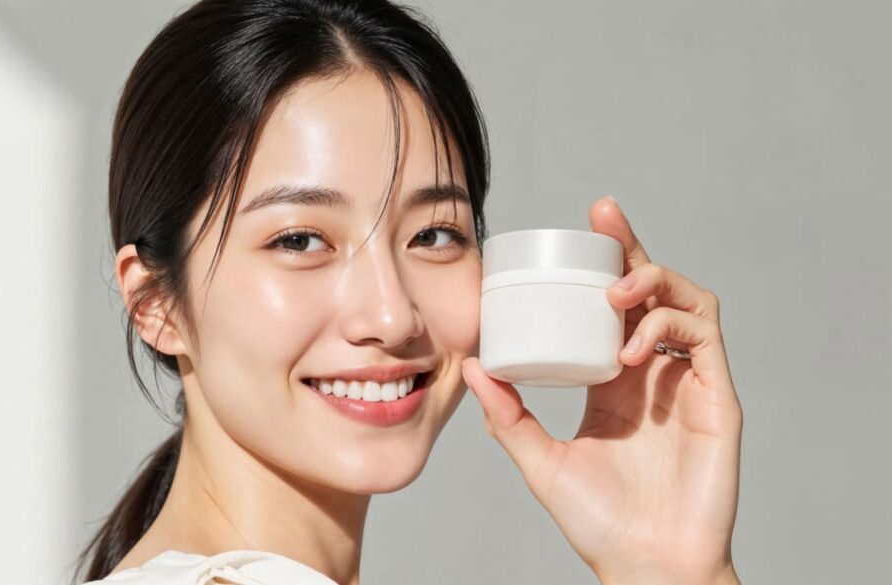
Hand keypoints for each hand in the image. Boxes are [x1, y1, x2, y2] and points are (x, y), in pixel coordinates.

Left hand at [462, 196, 742, 584]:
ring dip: (653, 283)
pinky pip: (705, 342)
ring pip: (687, 302)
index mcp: (616, 379)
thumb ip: (507, 417)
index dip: (605, 261)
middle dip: (631, 246)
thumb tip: (473, 366)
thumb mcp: (540, 460)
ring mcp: (689, 383)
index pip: (613, 306)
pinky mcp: (718, 400)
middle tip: (604, 217)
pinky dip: (671, 328)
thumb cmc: (598, 520)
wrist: (644, 565)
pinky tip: (636, 346)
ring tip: (616, 293)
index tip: (581, 226)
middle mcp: (655, 372)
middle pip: (651, 289)